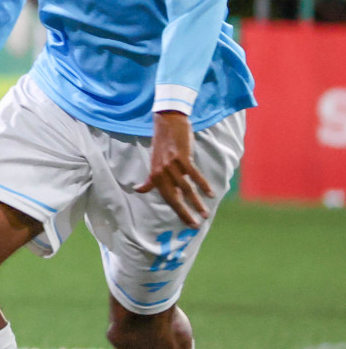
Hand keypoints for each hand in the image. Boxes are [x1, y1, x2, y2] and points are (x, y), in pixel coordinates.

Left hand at [136, 111, 212, 227]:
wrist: (167, 123)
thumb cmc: (162, 144)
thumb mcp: (154, 163)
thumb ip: (150, 179)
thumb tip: (138, 190)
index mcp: (155, 176)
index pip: (167, 198)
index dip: (178, 211)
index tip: (188, 223)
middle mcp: (161, 173)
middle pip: (175, 197)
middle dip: (185, 212)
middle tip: (196, 225)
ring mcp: (171, 165)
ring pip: (186, 189)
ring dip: (197, 202)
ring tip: (205, 213)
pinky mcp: (182, 157)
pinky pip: (194, 175)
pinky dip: (202, 184)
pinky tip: (210, 193)